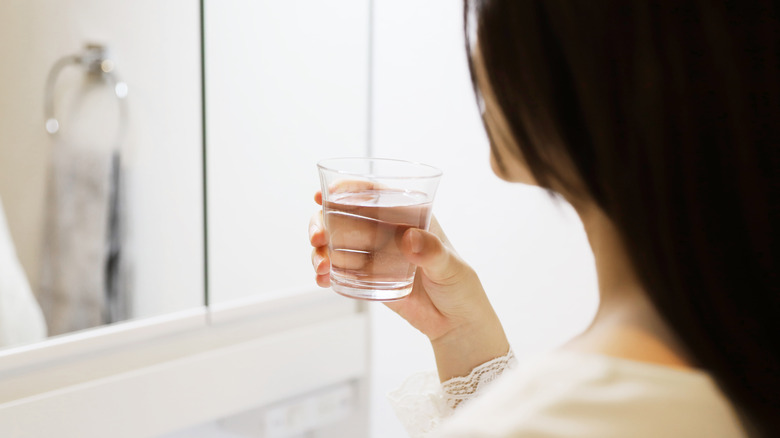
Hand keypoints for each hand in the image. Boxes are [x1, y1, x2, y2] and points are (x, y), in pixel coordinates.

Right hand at [309, 190, 508, 380]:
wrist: (455, 323)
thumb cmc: (460, 287)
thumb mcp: (450, 267)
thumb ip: (432, 252)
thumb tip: (409, 238)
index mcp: (407, 216)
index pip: (373, 195)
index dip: (345, 190)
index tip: (323, 194)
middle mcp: (385, 231)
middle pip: (343, 217)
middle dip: (322, 222)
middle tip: (318, 237)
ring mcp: (373, 255)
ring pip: (336, 243)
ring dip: (320, 250)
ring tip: (321, 267)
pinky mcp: (367, 279)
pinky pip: (340, 271)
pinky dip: (326, 273)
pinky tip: (323, 280)